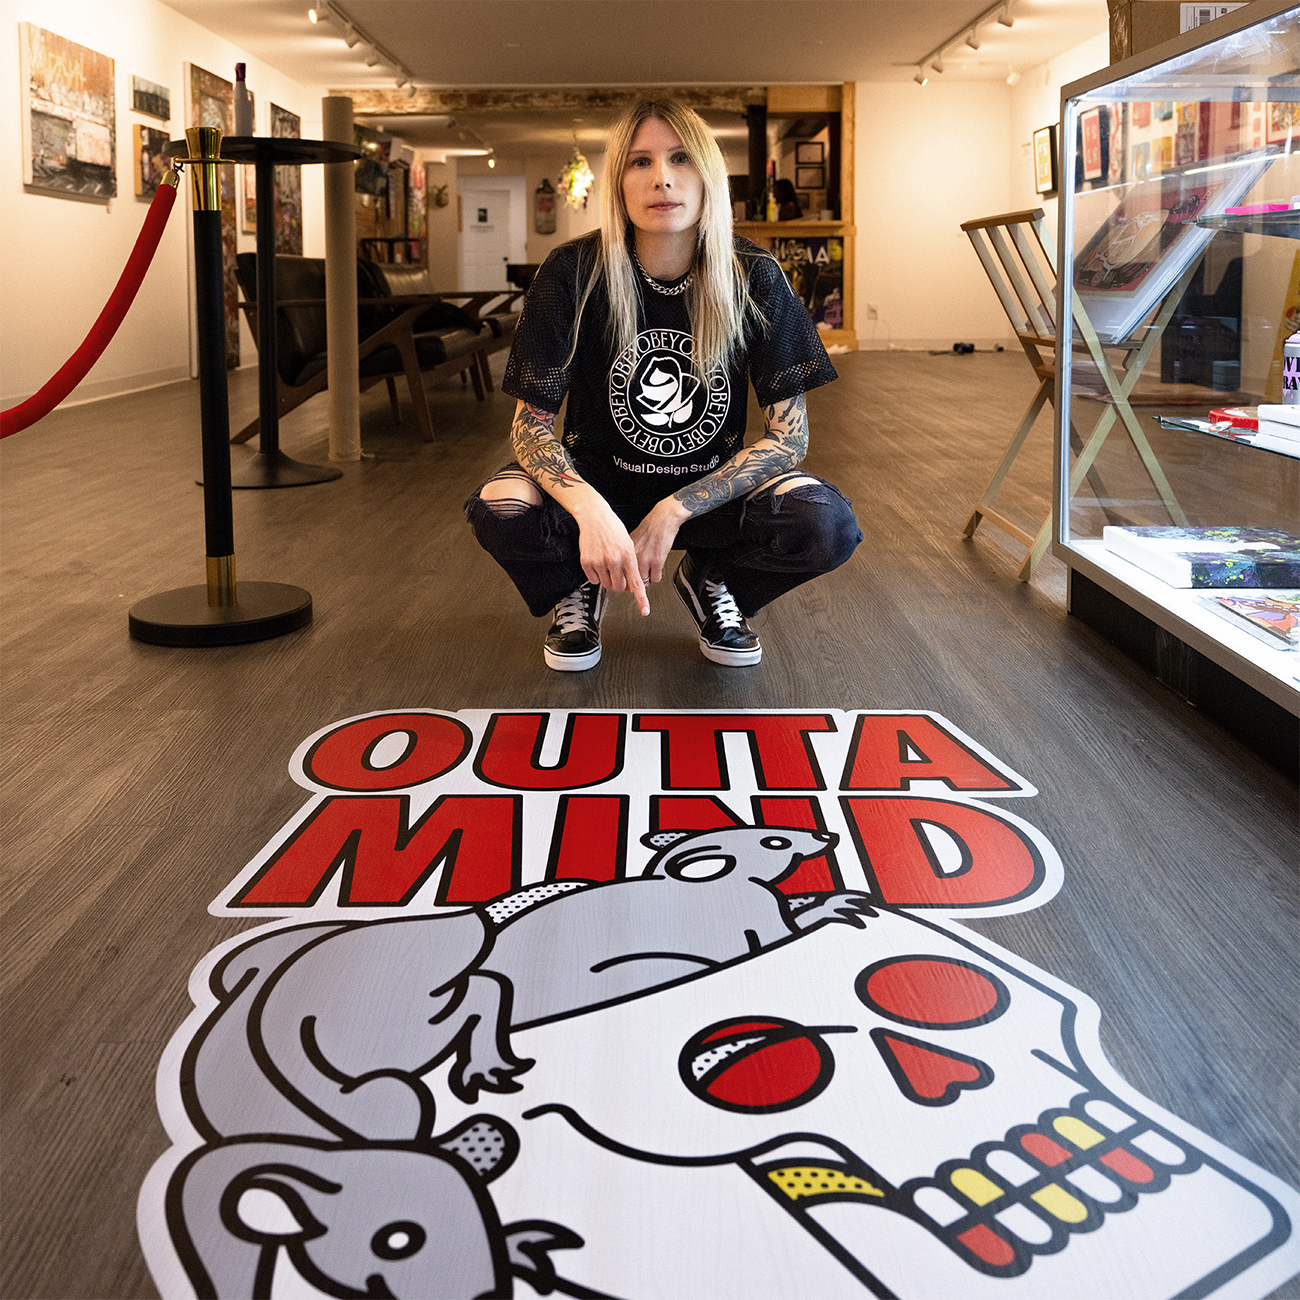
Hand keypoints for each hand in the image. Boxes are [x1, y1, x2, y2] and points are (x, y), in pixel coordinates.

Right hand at [572, 497, 649, 615]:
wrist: (595, 517)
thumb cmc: (614, 529)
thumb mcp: (628, 545)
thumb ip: (630, 566)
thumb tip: (629, 586)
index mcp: (628, 556)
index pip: (636, 583)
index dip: (641, 599)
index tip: (645, 611)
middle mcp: (614, 560)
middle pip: (619, 587)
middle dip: (620, 583)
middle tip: (618, 570)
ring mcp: (599, 562)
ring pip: (606, 585)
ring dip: (608, 579)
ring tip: (607, 562)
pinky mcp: (587, 562)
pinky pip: (593, 580)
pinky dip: (596, 575)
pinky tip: (598, 561)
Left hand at [630, 497, 689, 586]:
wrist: (662, 519)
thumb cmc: (649, 528)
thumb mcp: (633, 541)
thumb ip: (629, 555)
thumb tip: (625, 571)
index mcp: (625, 551)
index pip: (621, 573)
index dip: (625, 579)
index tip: (628, 582)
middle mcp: (634, 556)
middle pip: (632, 579)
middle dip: (637, 580)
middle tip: (641, 576)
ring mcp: (645, 559)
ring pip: (644, 581)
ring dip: (648, 578)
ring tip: (650, 570)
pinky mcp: (657, 561)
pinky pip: (656, 578)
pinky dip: (657, 576)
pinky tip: (657, 568)